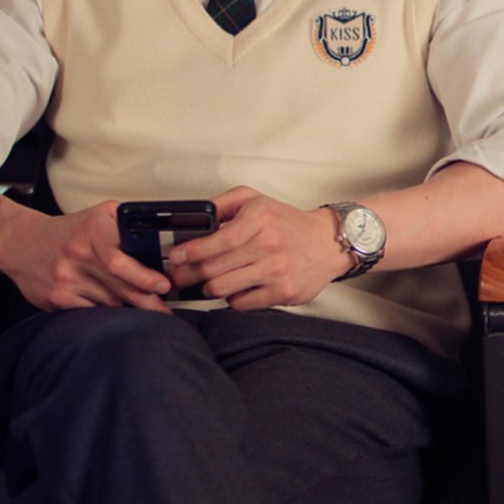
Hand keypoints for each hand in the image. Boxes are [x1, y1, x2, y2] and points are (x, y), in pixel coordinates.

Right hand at [0, 200, 172, 312]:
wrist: (20, 242)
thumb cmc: (69, 231)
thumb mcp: (100, 215)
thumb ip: (129, 223)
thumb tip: (161, 241)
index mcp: (92, 230)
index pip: (120, 259)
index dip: (144, 275)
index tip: (163, 285)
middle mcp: (77, 254)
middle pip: (118, 285)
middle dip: (146, 300)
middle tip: (163, 309)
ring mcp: (64, 279)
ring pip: (108, 302)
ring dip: (128, 308)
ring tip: (144, 311)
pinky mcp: (55, 298)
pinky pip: (90, 312)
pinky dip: (106, 314)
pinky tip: (115, 313)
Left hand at [167, 187, 348, 309]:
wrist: (328, 243)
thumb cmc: (287, 223)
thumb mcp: (256, 200)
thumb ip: (222, 204)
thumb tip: (193, 218)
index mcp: (261, 218)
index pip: (217, 240)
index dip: (190, 252)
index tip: (176, 257)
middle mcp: (270, 244)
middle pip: (212, 268)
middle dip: (188, 274)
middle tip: (179, 276)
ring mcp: (277, 271)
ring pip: (221, 288)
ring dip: (208, 288)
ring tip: (209, 282)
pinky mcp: (283, 293)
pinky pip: (241, 304)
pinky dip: (233, 298)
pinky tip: (237, 287)